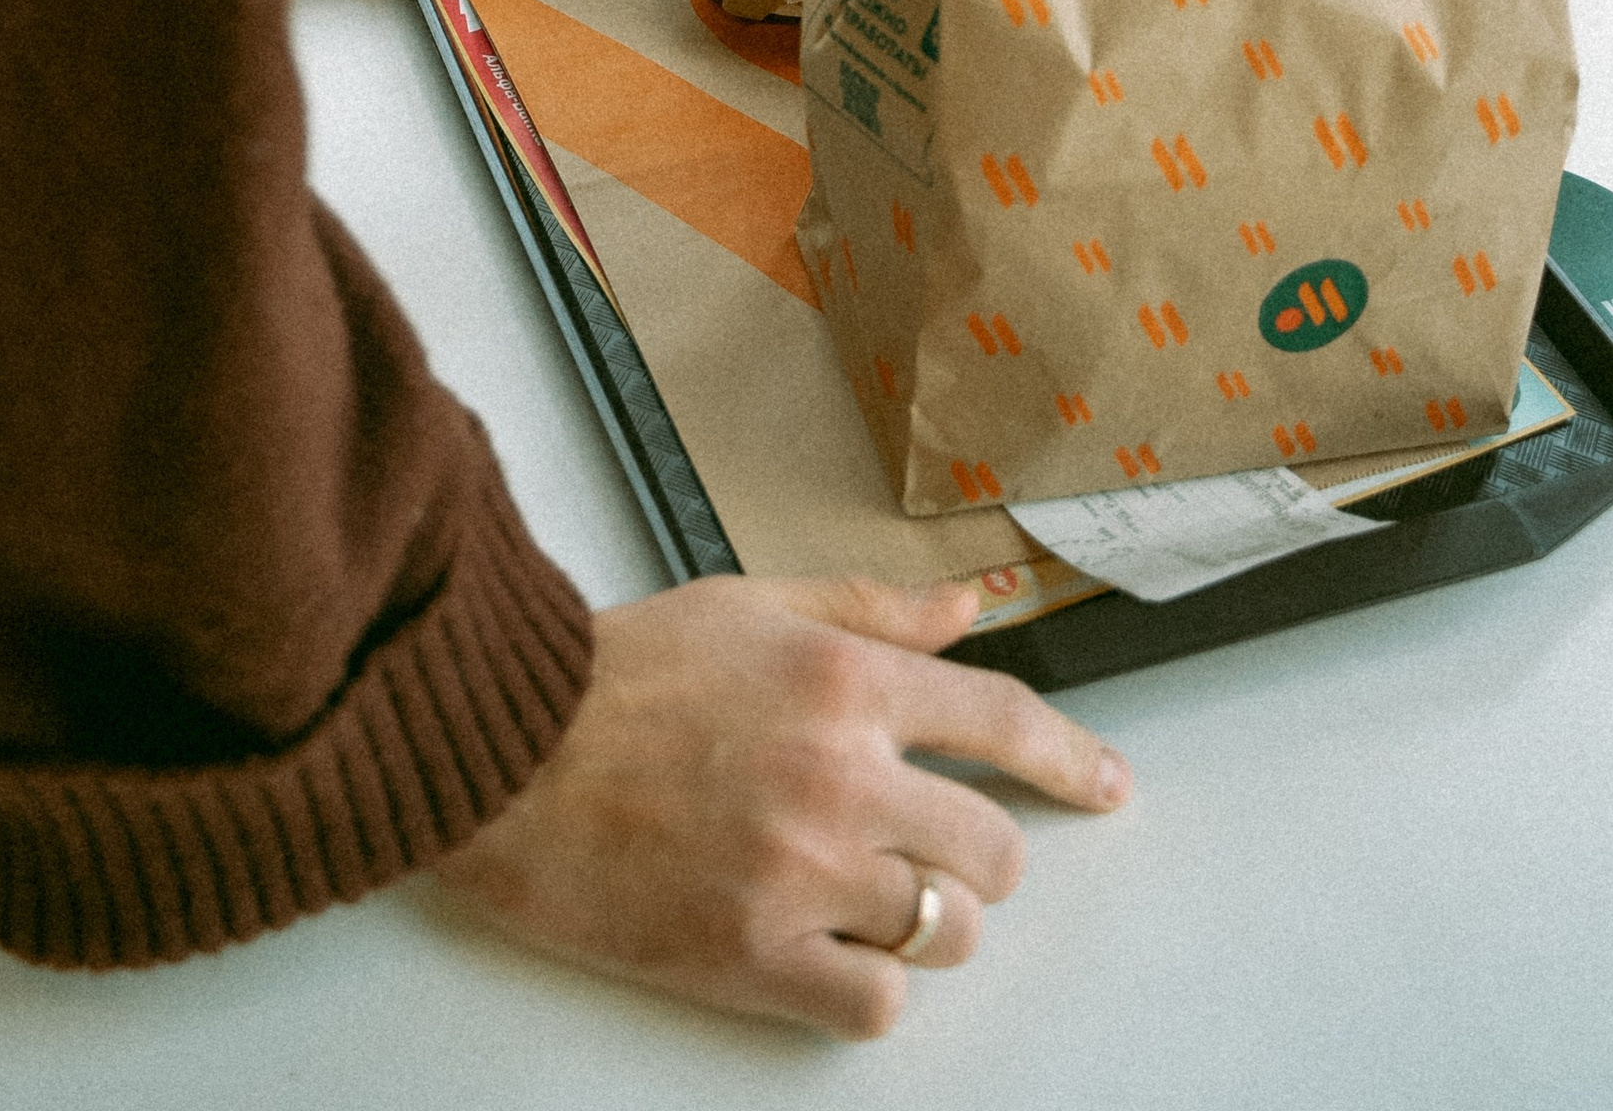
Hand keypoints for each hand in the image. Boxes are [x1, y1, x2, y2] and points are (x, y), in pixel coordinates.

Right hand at [432, 572, 1128, 1038]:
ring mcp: (800, 874)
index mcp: (841, 680)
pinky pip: (877, 1008)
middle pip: (990, 849)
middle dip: (979, 855)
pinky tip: (830, 954)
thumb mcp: (750, 605)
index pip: (1000, 723)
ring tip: (871, 900)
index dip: (1071, 761)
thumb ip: (868, 610)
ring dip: (927, 924)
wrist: (505, 754)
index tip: (1107, 787)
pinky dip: (870, 991)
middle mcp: (837, 776)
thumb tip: (965, 608)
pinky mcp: (754, 958)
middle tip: (936, 851)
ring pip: (946, 932)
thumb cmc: (614, 674)